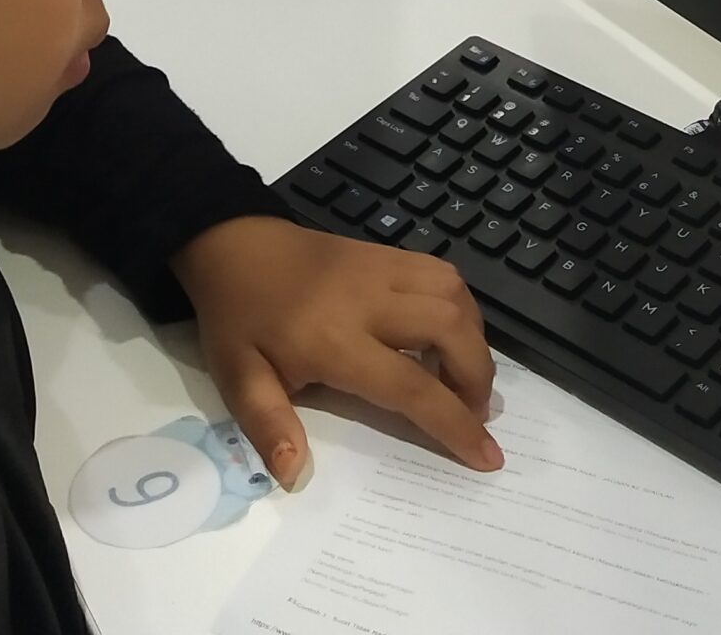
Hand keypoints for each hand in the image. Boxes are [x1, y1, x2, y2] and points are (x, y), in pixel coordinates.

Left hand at [172, 216, 499, 490]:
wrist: (232, 243)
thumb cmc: (238, 319)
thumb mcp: (239, 379)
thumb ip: (269, 426)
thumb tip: (295, 476)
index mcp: (336, 341)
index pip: (412, 386)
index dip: (455, 423)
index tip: (487, 456)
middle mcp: (371, 300)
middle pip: (452, 331)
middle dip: (478, 378)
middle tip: (474, 412)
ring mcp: (384, 269)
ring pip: (456, 297)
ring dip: (473, 340)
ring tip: (463, 376)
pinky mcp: (388, 253)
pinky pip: (443, 273)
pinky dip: (461, 307)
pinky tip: (448, 332)